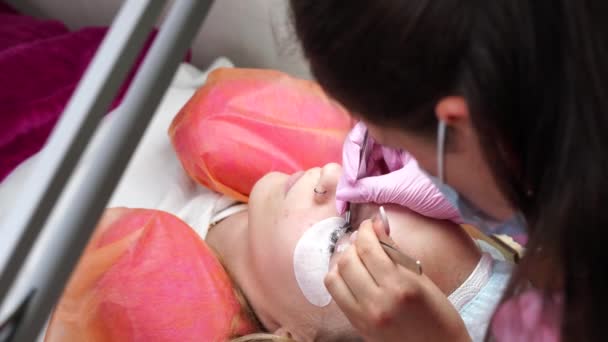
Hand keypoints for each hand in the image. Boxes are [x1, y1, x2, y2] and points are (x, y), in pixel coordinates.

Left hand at [325, 218, 469, 341]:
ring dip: (342, 261)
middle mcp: (378, 301)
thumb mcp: (421, 278)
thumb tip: (377, 225)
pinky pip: (335, 294)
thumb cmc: (438, 314)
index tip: (370, 224)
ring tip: (356, 257)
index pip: (369, 249)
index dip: (365, 230)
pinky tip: (352, 275)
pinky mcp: (356, 324)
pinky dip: (339, 278)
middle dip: (353, 243)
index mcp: (400, 286)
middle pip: (347, 260)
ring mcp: (363, 316)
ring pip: (334, 276)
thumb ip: (395, 251)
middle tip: (364, 239)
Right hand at [336, 122, 460, 221]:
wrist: (480, 201)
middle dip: (352, 172)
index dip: (351, 157)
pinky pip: (378, 173)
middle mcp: (399, 139)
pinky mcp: (403, 169)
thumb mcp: (405, 190)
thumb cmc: (447, 190)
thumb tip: (345, 193)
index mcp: (401, 133)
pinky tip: (361, 198)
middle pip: (363, 149)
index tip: (349, 182)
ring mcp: (401, 154)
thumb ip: (373, 189)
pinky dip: (368, 185)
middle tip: (344, 197)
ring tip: (350, 202)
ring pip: (368, 162)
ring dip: (358, 180)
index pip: (362, 136)